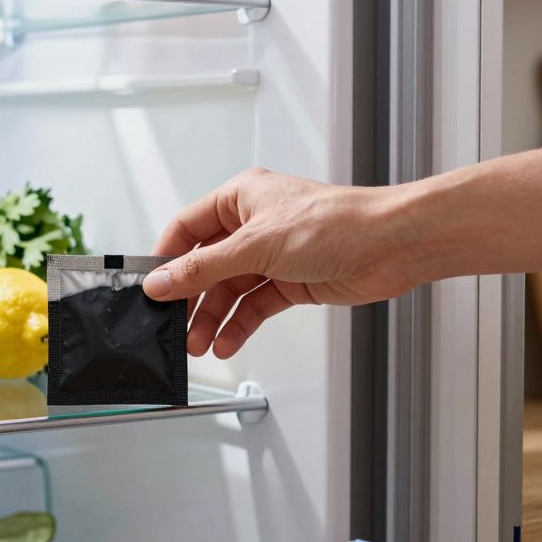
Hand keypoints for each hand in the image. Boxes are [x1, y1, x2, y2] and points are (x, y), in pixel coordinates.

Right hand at [143, 168, 419, 358]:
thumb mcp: (256, 246)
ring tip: (199, 344)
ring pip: (230, 290)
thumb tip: (163, 280)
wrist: (390, 246)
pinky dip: (240, 325)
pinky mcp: (292, 281)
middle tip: (175, 326)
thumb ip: (204, 268)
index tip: (151, 288)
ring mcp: (273, 255)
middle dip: (192, 298)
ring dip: (214, 318)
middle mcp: (254, 225)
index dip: (168, 259)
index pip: (188, 228)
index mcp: (241, 198)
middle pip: (207, 265)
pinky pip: (254, 305)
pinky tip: (228, 341)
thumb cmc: (336, 223)